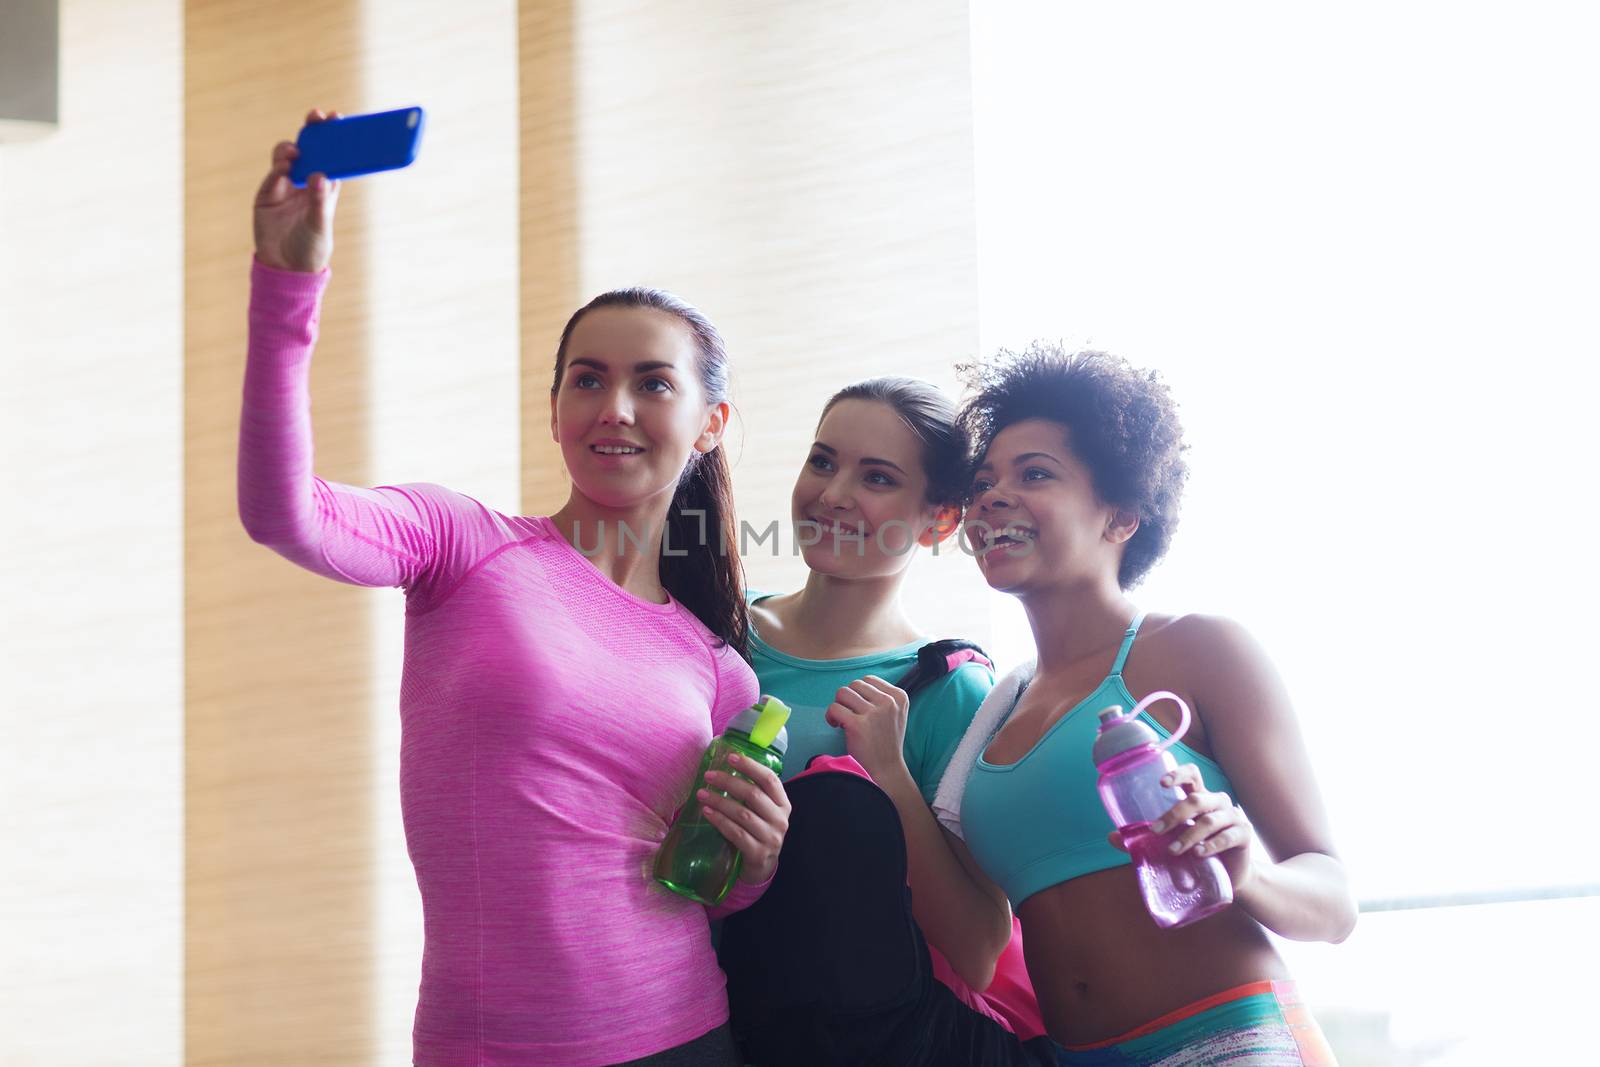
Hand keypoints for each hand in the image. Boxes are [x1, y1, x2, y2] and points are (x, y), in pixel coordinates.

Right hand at [254, 108, 342, 272]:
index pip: (331, 155)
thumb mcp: (319, 224)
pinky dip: (278, 167)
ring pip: (287, 157)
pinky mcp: (268, 193)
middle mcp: (306, 181)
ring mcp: (285, 185)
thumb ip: (320, 201)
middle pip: (309, 149)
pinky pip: (273, 174)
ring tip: (296, 151)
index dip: (334, 136)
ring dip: (291, 148)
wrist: (286, 268)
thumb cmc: (311, 247)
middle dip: (312, 131)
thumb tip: (320, 176)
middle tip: (316, 116)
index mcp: (326, 186)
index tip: (337, 118)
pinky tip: (284, 167)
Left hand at [699, 752, 789, 884]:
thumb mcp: (763, 812)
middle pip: (753, 794)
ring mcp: (771, 838)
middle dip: (728, 782)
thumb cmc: (758, 832)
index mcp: (783, 804)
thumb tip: (725, 767)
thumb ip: (752, 793)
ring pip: (742, 813)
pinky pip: (735, 833)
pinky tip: (707, 812)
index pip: (770, 779)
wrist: (762, 868)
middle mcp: (780, 820)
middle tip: (709, 775)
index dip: (750, 766)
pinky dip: (719, 820)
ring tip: (701, 793)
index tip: (730, 757)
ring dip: (719, 801)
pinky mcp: (758, 853)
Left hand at [824, 675, 911, 784]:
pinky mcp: (858, 725)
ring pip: (842, 693)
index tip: (858, 707)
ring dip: (838, 705)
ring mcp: (874, 713)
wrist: (886, 770)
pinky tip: (836, 726)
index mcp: (899, 697)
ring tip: (842, 720)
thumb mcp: (895, 715)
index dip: (859, 692)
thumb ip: (882, 697)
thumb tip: (857, 686)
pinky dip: (831, 716)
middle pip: (854, 684)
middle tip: (848, 714)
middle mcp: (888, 702)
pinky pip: (834, 708)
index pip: (869, 679)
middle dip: (847, 699)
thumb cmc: (886, 743)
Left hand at [1146, 764, 1264, 891]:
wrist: (1231, 876)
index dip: (1178, 774)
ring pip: (1209, 821)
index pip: (1192, 775)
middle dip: (1174, 814)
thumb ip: (1146, 839)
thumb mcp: (1172, 843)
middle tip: (1156, 831)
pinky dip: (1211, 845)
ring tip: (1173, 850)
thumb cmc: (1198, 853)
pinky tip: (1199, 854)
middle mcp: (1217, 803)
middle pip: (1197, 799)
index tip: (1161, 784)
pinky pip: (1228, 836)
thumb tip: (1111, 837)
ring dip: (1188, 836)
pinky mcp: (1244, 835)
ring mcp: (1233, 817)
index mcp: (1199, 798)